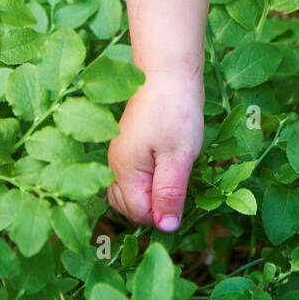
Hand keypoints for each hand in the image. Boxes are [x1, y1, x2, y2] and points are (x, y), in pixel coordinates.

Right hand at [106, 73, 203, 231]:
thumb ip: (170, 193)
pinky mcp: (129, 144)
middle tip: (179, 192)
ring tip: (173, 182)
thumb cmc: (175, 112)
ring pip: (129, 191)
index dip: (163, 214)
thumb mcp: (179, 156)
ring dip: (149, 195)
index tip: (183, 199)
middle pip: (128, 206)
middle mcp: (116, 165)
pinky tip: (167, 168)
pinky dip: (148, 180)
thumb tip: (166, 227)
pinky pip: (134, 175)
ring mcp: (120, 154)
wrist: (167, 72)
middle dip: (152, 208)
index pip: (138, 213)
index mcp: (124, 171)